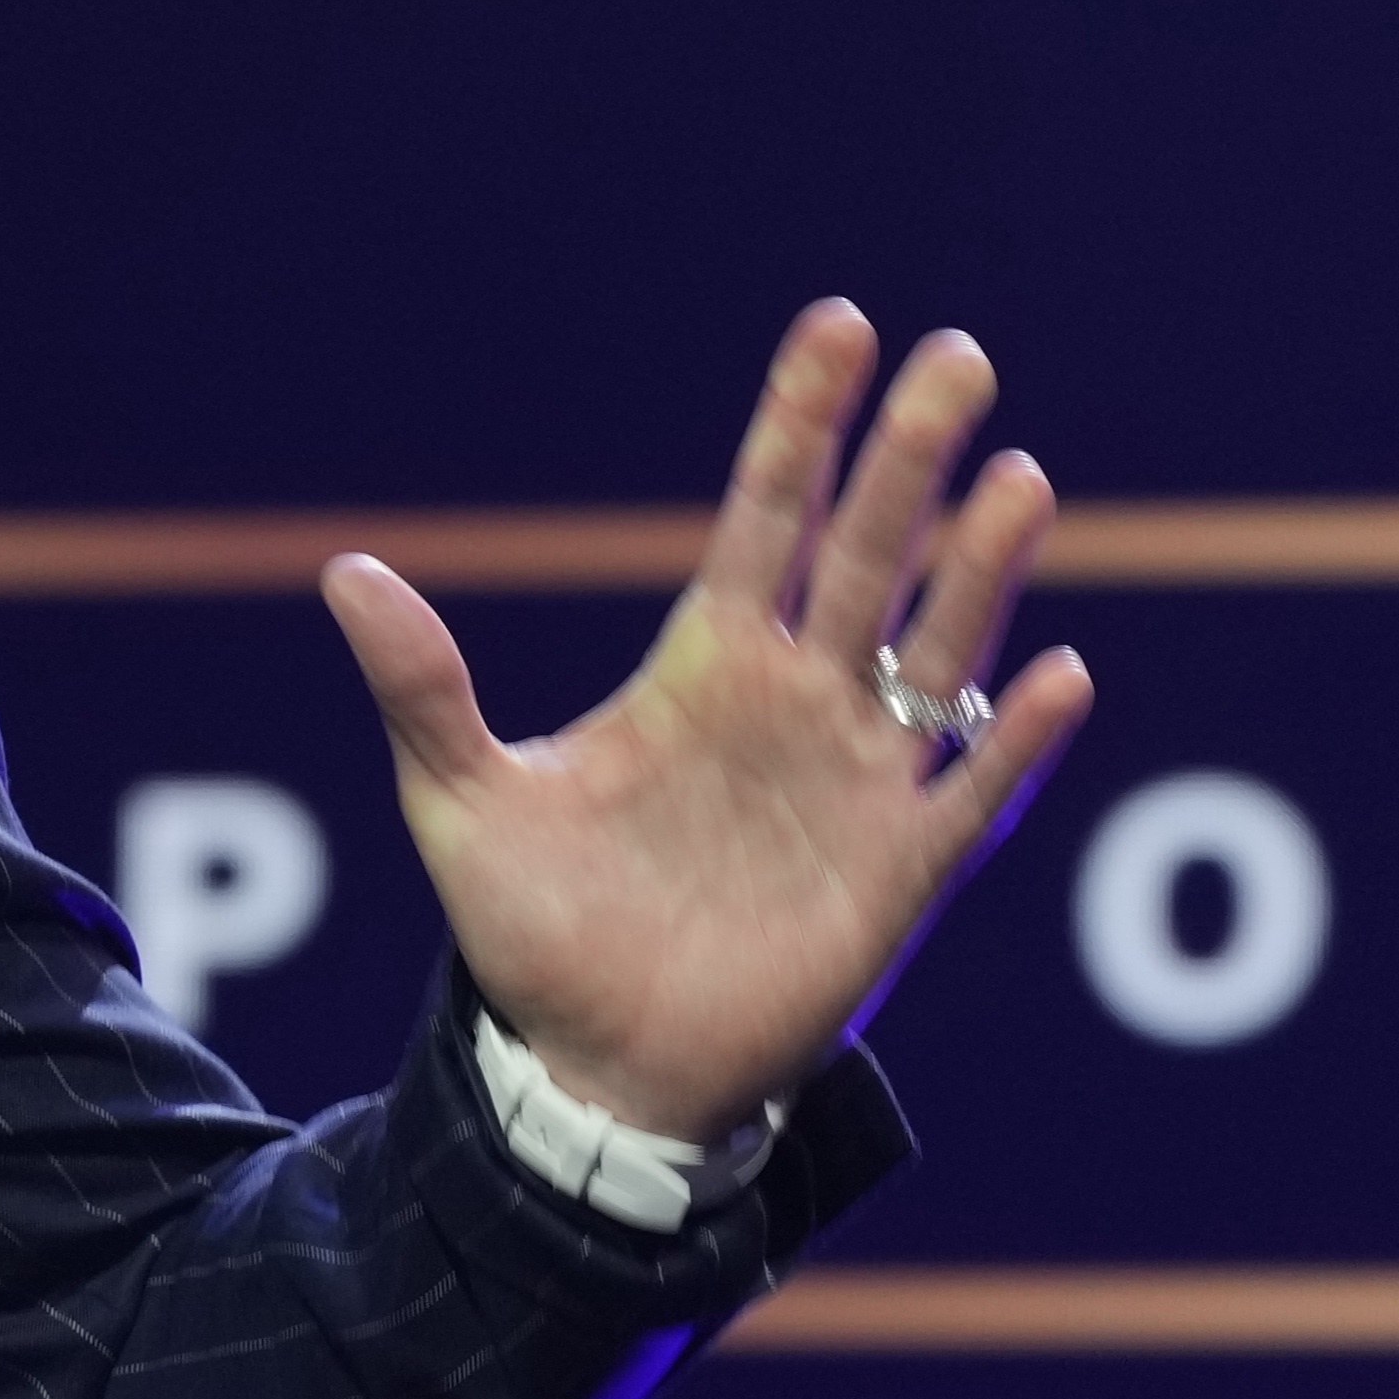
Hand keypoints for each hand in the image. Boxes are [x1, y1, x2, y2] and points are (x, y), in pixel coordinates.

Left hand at [321, 299, 1093, 1147]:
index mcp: (705, 664)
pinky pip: (971, 792)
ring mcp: (858, 781)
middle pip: (868, 553)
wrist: (598, 1072)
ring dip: (979, 569)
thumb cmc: (536, 933)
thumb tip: (344, 574)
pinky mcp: (900, 874)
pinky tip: (1055, 674)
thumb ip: (424, 688)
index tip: (841, 326)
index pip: (766, 515)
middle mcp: (798, 700)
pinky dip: (1013, 737)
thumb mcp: (461, 804)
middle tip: (957, 357)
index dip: (801, 424)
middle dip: (910, 458)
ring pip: (937, 650)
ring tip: (1017, 478)